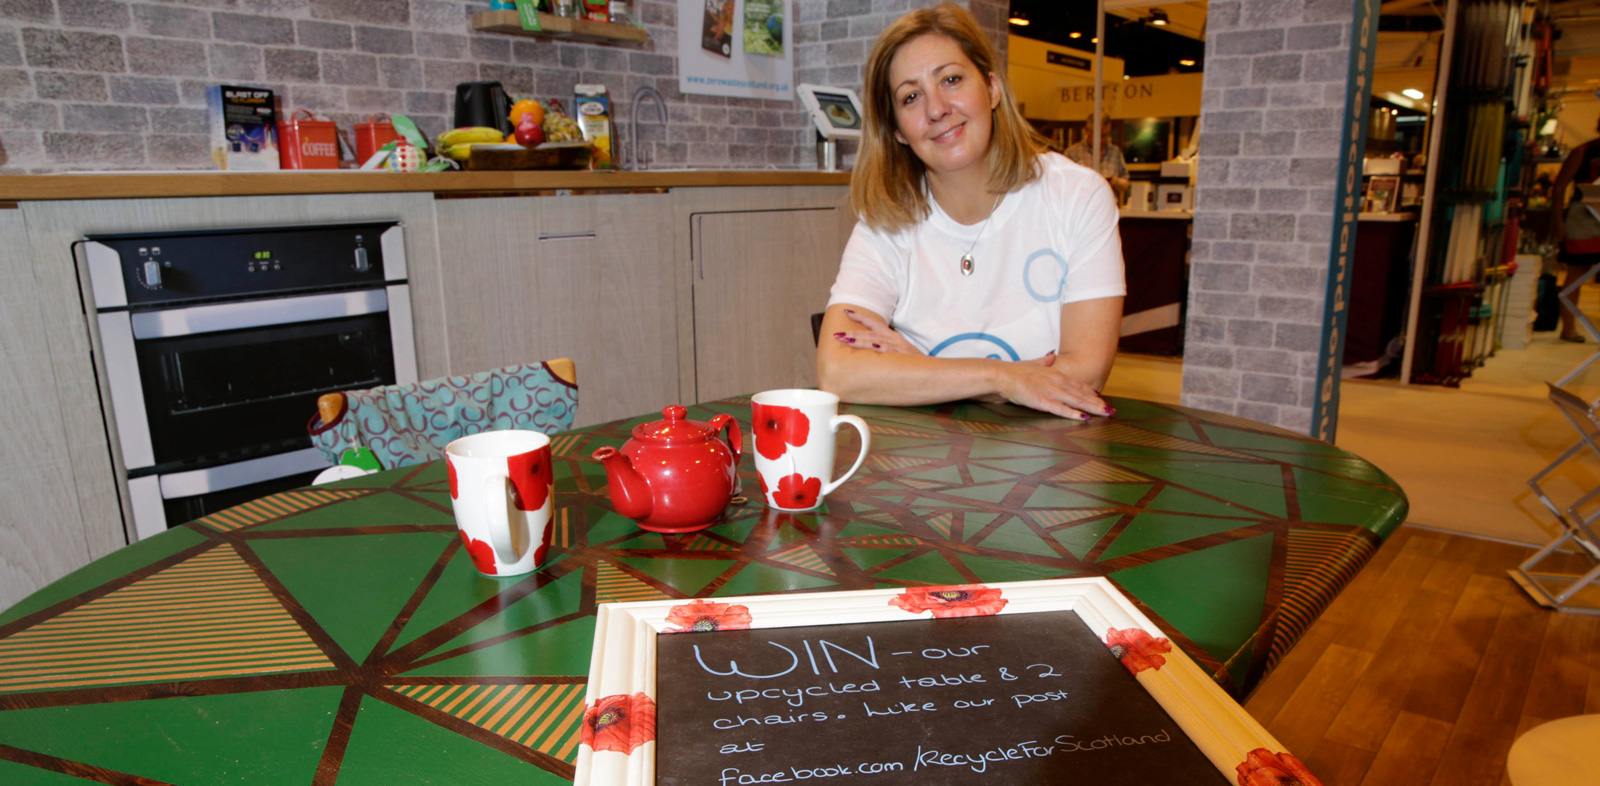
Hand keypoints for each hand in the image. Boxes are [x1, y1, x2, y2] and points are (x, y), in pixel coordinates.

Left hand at [831, 309, 923, 355]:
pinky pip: (890, 351)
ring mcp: (898, 347)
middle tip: (836, 334)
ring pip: (876, 340)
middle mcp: (894, 339)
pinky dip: (881, 348)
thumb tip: (869, 349)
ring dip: (860, 339)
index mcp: (892, 336)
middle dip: (852, 332)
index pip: (874, 323)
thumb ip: (885, 348)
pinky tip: (873, 347)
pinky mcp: (903, 356)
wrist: (933, 369)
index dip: (860, 317)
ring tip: (846, 339)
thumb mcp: (899, 352)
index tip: (846, 311)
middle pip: (870, 332)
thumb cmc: (914, 362)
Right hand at [995, 353, 1113, 420]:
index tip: (1100, 398)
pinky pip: (1060, 409)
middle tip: (1110, 410)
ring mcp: (1050, 391)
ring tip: (1104, 414)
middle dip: (1097, 402)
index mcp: (1054, 373)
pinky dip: (1072, 413)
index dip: (1090, 392)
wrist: (1001, 375)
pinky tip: (1083, 418)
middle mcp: (1056, 381)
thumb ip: (1044, 361)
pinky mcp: (1042, 401)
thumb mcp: (1033, 363)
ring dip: (1091, 408)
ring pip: (1075, 401)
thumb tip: (1052, 357)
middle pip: (1080, 393)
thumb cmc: (1014, 371)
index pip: (1076, 384)